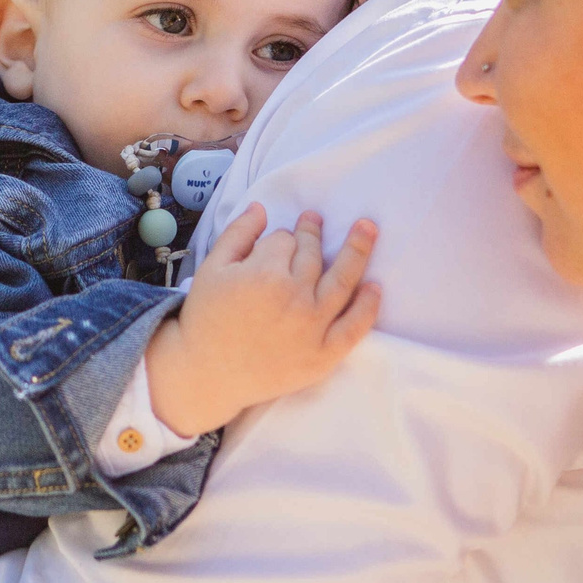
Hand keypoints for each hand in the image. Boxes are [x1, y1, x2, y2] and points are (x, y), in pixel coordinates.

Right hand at [143, 205, 379, 436]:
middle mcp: (295, 296)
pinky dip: (368, 306)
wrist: (207, 375)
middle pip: (313, 254)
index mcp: (265, 273)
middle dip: (313, 233)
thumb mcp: (210, 269)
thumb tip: (262, 207)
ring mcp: (313, 326)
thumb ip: (238, 233)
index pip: (284, 241)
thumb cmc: (206, 319)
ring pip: (342, 279)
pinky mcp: (323, 355)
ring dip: (358, 249)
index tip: (274, 243)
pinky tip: (375, 286)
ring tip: (367, 228)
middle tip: (315, 221)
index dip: (279, 239)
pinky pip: (354, 327)